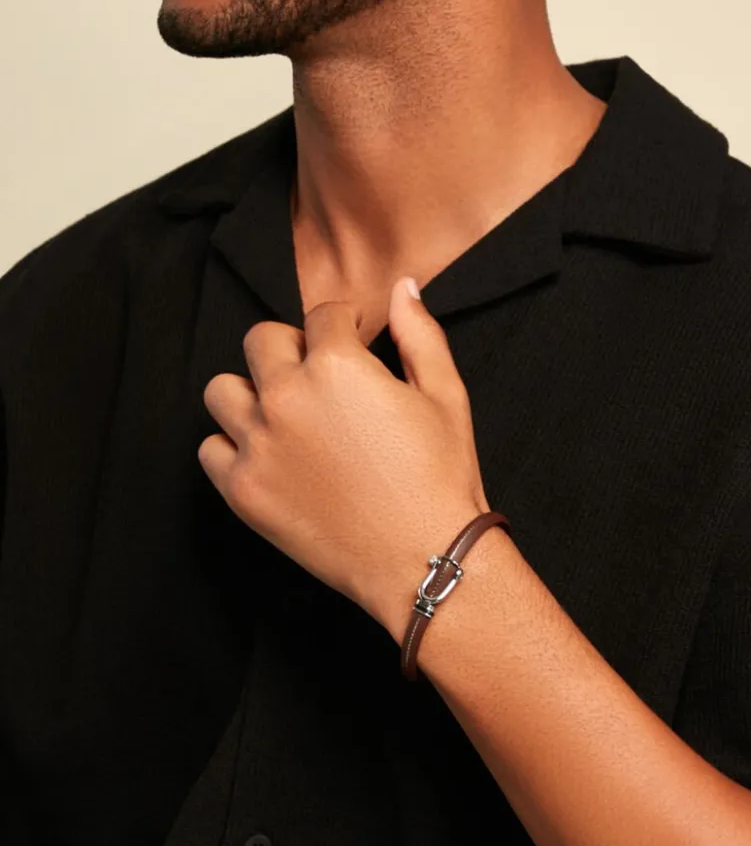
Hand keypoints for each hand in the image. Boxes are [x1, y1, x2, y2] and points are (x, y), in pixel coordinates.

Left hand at [197, 277, 492, 630]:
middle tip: (320, 375)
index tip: (354, 340)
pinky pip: (210, 448)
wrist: (424, 558)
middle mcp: (287, 396)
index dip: (345, 325)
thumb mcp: (445, 395)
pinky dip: (234, 446)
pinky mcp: (242, 490)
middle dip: (293, 347)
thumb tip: (404, 287)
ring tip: (285, 413)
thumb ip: (420, 333)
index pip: (323, 316)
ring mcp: (258, 444)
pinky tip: (270, 455)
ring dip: (252, 391)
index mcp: (339, 365)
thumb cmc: (441, 477)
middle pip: (263, 340)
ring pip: (223, 390)